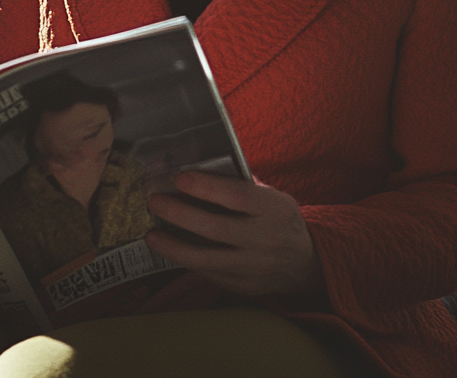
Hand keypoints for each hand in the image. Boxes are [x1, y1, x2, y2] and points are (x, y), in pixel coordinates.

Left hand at [144, 171, 324, 297]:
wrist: (305, 263)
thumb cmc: (280, 219)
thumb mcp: (273, 196)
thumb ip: (243, 185)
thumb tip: (198, 170)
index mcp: (275, 209)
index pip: (238, 196)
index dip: (207, 187)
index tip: (180, 178)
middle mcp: (265, 239)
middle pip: (216, 228)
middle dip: (181, 214)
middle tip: (156, 201)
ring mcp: (254, 267)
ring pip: (207, 259)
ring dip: (174, 246)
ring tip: (152, 234)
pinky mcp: (244, 287)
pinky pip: (209, 274)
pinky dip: (186, 261)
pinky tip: (170, 249)